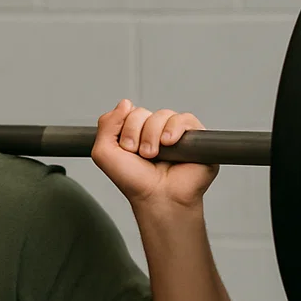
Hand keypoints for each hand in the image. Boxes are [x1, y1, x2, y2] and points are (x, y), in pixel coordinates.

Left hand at [91, 100, 217, 208]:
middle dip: (136, 133)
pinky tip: (169, 144)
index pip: (128, 112)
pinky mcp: (195, 138)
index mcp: (135, 133)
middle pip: (142, 112)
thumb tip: (125, 102)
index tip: (127, 150)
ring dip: (153, 135)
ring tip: (154, 155)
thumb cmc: (134, 182)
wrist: (157, 198)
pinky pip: (185, 119)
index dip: (125, 128)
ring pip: (162, 114)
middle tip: (141, 155)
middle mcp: (155, 132)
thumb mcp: (104, 153)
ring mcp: (175, 134)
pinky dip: (174, 129)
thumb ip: (106, 124)